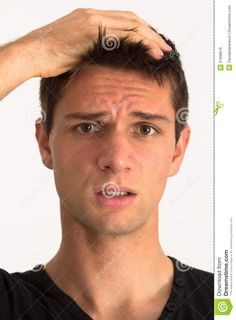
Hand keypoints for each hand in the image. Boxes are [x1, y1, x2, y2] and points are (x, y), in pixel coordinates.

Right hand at [16, 8, 171, 77]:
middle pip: (132, 20)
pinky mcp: (91, 30)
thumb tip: (105, 61)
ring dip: (150, 38)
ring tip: (163, 51)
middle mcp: (94, 15)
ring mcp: (93, 20)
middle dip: (151, 34)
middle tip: (164, 47)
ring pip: (131, 25)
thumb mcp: (75, 50)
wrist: (33, 53)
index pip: (124, 21)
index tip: (152, 44)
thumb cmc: (50, 56)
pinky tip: (150, 51)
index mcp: (91, 18)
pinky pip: (122, 34)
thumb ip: (92, 49)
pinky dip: (139, 42)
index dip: (141, 31)